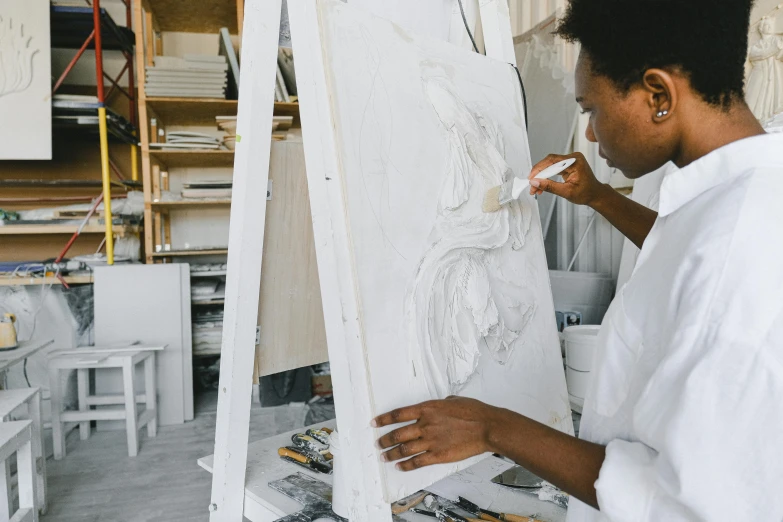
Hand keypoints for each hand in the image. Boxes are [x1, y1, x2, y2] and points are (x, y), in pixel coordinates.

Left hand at [372, 396, 501, 470]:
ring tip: (384, 457)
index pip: (398, 414)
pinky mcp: (438, 455)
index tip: (374, 423)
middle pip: (397, 434)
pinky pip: (417, 462)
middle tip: (378, 444)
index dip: (384, 419)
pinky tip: (400, 466)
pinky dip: (406, 465)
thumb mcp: (452, 400)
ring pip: (404, 449)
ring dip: (391, 454)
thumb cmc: (473, 411)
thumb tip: (437, 406)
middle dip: (384, 440)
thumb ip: (439, 404)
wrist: (487, 426)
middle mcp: (425, 424)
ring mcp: (431, 441)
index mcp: (427, 408)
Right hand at [529, 152, 606, 206]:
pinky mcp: (567, 164)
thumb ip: (550, 186)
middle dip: (539, 174)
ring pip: (550, 164)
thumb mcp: (567, 192)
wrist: (594, 194)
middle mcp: (573, 158)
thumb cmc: (586, 193)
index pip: (552, 161)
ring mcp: (570, 160)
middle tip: (532, 185)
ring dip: (542, 175)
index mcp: (575, 162)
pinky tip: (542, 183)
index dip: (540, 169)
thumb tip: (536, 183)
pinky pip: (553, 167)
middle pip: (550, 162)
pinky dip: (547, 175)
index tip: (532, 178)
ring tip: (536, 187)